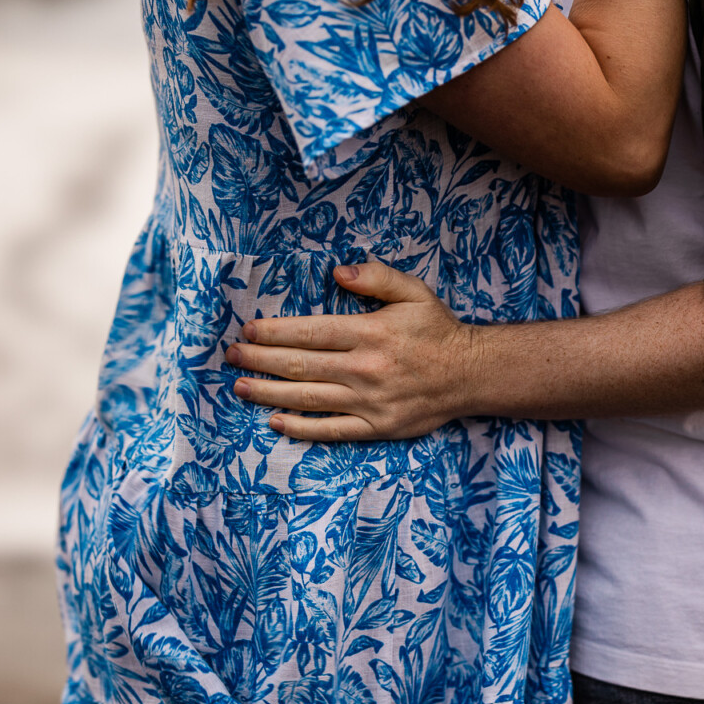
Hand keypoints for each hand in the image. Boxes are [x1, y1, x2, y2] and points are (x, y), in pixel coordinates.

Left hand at [224, 262, 479, 440]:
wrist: (472, 374)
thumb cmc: (438, 331)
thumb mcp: (413, 292)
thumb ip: (376, 277)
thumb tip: (338, 272)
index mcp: (371, 333)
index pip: (310, 333)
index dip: (274, 333)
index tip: (248, 331)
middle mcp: (366, 369)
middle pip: (301, 365)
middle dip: (260, 360)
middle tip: (231, 356)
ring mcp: (370, 402)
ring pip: (309, 398)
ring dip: (269, 393)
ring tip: (240, 386)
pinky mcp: (378, 427)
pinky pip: (332, 431)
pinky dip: (301, 428)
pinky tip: (275, 422)